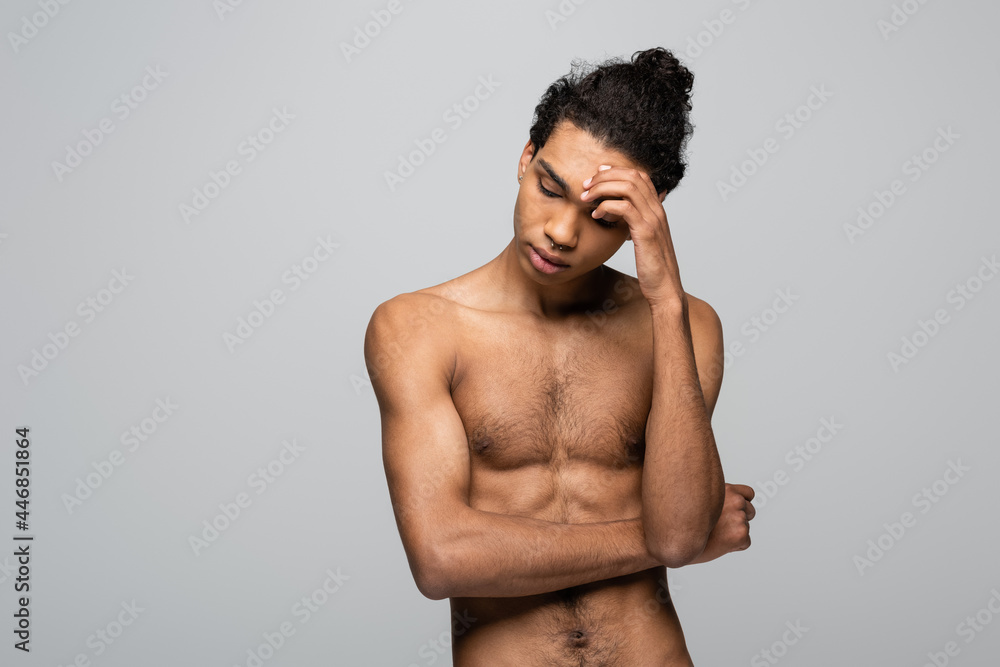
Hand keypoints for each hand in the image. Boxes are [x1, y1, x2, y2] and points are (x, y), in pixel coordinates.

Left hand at [581, 164, 684, 307]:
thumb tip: (617, 214)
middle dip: (605, 176)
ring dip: (603, 188)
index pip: (640, 176)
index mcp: (657, 210)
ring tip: (586, 198)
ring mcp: (653, 220)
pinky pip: (624, 207)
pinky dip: (606, 206)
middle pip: (632, 176)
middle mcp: (657, 210)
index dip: (617, 170)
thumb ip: (634, 223)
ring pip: (628, 187)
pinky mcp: (646, 232)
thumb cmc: (652, 267)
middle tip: (586, 185)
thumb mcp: (643, 240)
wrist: (665, 288)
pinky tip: (596, 215)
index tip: (598, 173)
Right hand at [687, 483, 754, 564]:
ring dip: (735, 532)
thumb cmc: (684, 522)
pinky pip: (745, 543)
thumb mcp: (699, 499)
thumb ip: (717, 498)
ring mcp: (739, 517)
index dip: (740, 503)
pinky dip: (734, 546)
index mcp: (726, 489)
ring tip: (715, 534)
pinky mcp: (741, 534)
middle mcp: (735, 500)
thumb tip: (727, 500)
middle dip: (738, 519)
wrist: (677, 541)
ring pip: (746, 527)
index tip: (730, 510)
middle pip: (750, 511)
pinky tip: (718, 543)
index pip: (748, 493)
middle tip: (719, 526)